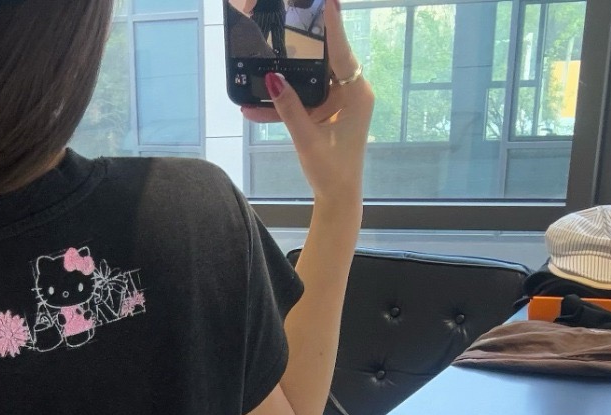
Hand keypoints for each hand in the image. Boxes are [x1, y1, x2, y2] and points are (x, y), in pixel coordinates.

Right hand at [241, 0, 373, 201]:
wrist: (337, 198)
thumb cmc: (331, 171)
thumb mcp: (307, 138)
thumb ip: (289, 107)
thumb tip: (272, 78)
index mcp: (356, 95)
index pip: (342, 53)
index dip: (332, 27)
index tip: (327, 2)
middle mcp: (350, 93)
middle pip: (324, 60)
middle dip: (301, 48)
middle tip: (289, 24)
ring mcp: (337, 102)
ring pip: (308, 82)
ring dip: (283, 84)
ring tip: (258, 71)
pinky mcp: (325, 113)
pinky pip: (302, 101)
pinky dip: (282, 105)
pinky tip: (254, 107)